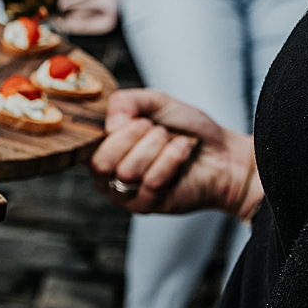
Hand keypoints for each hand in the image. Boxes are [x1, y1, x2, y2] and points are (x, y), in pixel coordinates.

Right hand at [89, 89, 257, 216]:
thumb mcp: (154, 102)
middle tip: (155, 128)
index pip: (83, 146)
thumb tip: (111, 124)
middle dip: (132, 137)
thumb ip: (126, 101)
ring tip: (172, 140)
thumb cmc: (187, 130)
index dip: (106, 129)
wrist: (223, 154)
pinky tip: (182, 150)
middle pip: (101, 162)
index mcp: (103, 149)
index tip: (131, 117)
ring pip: (127, 172)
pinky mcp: (147, 206)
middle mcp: (108, 175)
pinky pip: (151, 182)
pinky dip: (172, 159)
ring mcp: (125, 194)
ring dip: (156, 147)